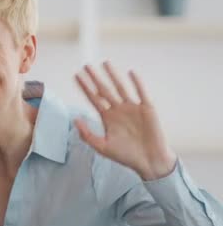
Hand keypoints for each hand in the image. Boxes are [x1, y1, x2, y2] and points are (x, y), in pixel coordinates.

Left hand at [74, 61, 176, 180]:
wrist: (149, 162)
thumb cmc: (125, 155)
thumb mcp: (102, 146)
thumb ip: (87, 134)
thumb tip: (75, 119)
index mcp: (107, 117)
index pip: (93, 98)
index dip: (85, 87)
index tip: (76, 75)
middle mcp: (118, 109)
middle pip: (104, 90)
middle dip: (95, 78)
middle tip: (86, 66)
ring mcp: (132, 108)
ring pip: (120, 88)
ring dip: (113, 75)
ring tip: (105, 63)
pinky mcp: (147, 109)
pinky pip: (141, 93)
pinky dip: (137, 83)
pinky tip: (131, 73)